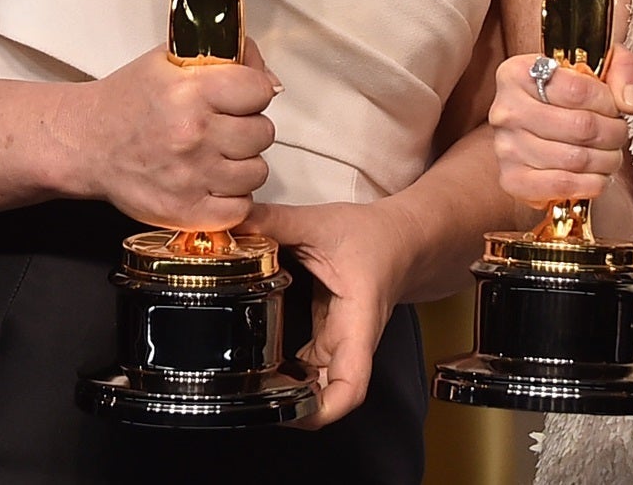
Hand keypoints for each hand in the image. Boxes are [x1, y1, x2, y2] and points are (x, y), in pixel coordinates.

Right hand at [56, 40, 278, 230]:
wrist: (86, 143)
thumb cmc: (128, 102)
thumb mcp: (171, 60)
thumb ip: (227, 59)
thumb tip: (271, 81)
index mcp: (190, 92)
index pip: (260, 89)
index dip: (252, 91)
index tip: (238, 96)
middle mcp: (193, 135)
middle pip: (263, 132)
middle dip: (247, 127)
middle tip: (222, 127)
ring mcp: (191, 177)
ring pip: (257, 172)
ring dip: (242, 164)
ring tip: (215, 155)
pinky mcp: (186, 212)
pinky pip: (240, 208)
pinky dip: (231, 198)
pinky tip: (212, 182)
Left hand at [237, 199, 414, 428]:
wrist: (402, 238)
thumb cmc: (373, 236)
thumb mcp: (319, 222)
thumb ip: (273, 222)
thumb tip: (229, 222)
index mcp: (356, 321)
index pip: (350, 387)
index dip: (320, 410)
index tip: (288, 411)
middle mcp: (352, 342)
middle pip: (331, 397)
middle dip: (295, 409)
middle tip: (251, 398)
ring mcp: (342, 344)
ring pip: (320, 386)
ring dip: (291, 393)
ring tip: (249, 384)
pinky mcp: (332, 338)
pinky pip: (312, 369)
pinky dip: (290, 374)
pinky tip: (260, 363)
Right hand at [488, 46, 632, 205]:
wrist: (542, 121)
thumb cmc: (568, 92)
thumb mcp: (598, 63)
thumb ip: (623, 70)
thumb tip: (630, 103)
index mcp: (518, 73)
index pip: (577, 90)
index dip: (608, 103)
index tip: (614, 107)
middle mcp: (506, 110)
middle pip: (580, 127)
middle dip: (613, 133)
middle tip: (619, 133)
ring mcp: (506, 148)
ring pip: (575, 159)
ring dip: (606, 160)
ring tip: (610, 153)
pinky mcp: (512, 179)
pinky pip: (561, 186)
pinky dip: (589, 184)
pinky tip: (596, 175)